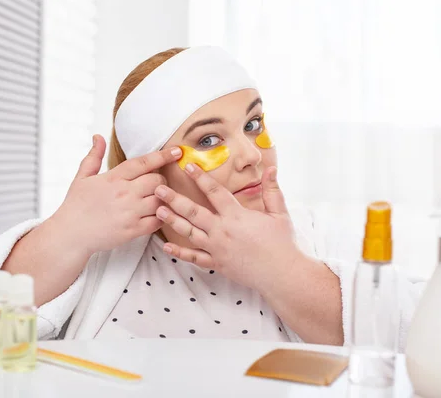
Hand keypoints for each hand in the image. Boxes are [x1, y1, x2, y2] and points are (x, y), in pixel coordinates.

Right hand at [52, 135, 181, 257]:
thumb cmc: (76, 205)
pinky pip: (158, 221)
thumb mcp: (82, 177)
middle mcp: (124, 194)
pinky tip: (157, 215)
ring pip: (161, 200)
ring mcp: (130, 213)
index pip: (144, 163)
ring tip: (158, 199)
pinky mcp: (133, 231)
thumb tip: (98, 136)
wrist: (70, 234)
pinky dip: (162, 217)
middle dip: (162, 180)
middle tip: (157, 184)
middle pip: (157, 181)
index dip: (162, 155)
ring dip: (164, 198)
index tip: (177, 151)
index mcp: (113, 178)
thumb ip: (94, 156)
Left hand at [154, 164, 304, 293]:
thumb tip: (272, 168)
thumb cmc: (282, 244)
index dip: (200, 178)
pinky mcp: (216, 264)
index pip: (214, 192)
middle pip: (193, 212)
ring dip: (173, 221)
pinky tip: (166, 247)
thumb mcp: (279, 214)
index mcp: (236, 216)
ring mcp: (217, 248)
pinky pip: (194, 258)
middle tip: (158, 190)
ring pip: (189, 233)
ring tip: (158, 211)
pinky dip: (179, 253)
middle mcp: (222, 231)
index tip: (188, 166)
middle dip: (174, 199)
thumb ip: (272, 191)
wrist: (281, 274)